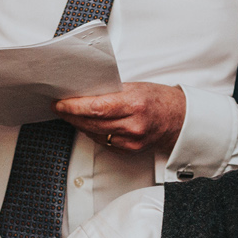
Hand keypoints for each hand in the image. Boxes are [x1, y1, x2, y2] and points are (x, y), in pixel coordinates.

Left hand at [55, 83, 186, 156]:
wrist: (178, 119)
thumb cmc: (157, 99)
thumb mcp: (135, 87)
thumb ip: (111, 91)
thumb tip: (83, 92)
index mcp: (134, 104)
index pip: (96, 108)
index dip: (74, 107)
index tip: (60, 103)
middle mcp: (133, 125)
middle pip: (92, 123)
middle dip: (71, 115)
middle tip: (59, 107)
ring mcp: (131, 141)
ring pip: (94, 134)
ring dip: (79, 124)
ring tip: (70, 114)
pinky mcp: (129, 150)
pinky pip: (103, 142)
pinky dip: (93, 132)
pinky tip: (87, 125)